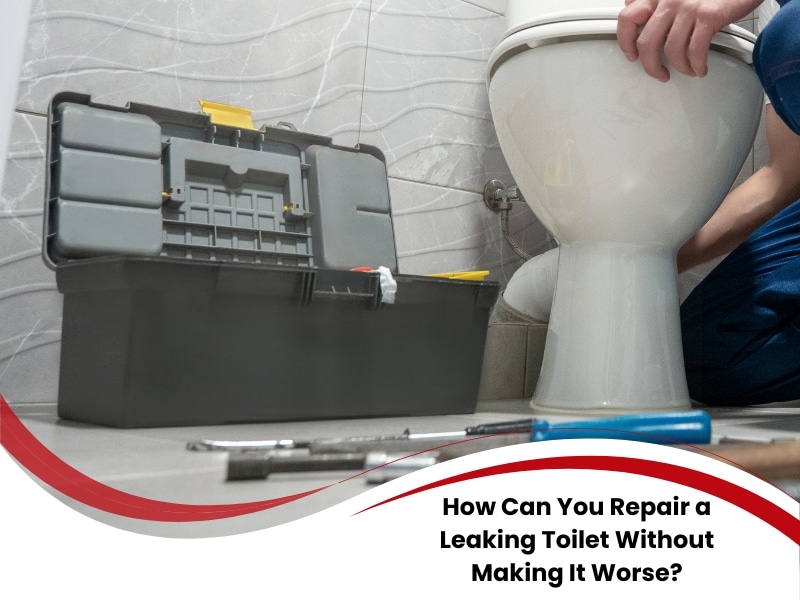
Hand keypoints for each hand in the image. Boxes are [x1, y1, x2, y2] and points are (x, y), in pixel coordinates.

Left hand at [617, 0, 760, 81]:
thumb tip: (630, 5)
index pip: (626, 18)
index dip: (625, 42)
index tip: (632, 55)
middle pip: (646, 42)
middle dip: (651, 66)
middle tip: (659, 73)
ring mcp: (688, 7)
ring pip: (670, 50)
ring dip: (678, 67)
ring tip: (686, 70)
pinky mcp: (708, 16)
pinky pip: (695, 50)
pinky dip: (697, 65)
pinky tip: (700, 69)